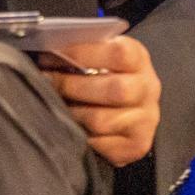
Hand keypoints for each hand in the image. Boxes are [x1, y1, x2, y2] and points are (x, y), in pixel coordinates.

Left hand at [43, 35, 160, 166]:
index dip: (82, 53)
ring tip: (57, 103)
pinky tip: (72, 124)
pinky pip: (101, 145)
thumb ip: (81, 50)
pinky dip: (81, 136)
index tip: (51, 54)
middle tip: (47, 80)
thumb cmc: (104, 74)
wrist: (127, 105)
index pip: (119, 53)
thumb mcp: (98, 54)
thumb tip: (48, 48)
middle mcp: (147, 89)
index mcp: (139, 59)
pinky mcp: (137, 145)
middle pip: (115, 90)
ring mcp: (145, 120)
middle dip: (72, 85)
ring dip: (71, 113)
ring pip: (102, 121)